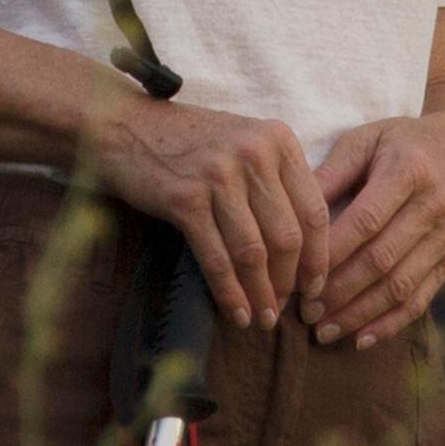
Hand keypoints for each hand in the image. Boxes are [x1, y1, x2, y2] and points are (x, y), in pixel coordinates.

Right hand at [81, 88, 316, 332]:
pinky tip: (236, 312)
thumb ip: (277, 180)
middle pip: (287, 237)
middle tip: (285, 308)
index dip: (319, 258)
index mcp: (278, 140)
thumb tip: (305, 246)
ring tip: (263, 318)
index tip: (316, 287)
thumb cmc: (190, 141)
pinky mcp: (186, 200)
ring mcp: (220, 177)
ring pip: (254, 252)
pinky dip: (230, 292)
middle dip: (289, 282)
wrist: (125, 127)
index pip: (314, 210)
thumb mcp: (246, 143)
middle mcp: (255, 155)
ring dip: (261, 294)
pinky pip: (217, 258)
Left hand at [298, 112, 444, 348]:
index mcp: (408, 170)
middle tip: (305, 312)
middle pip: (382, 259)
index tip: (298, 275)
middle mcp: (433, 206)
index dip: (331, 253)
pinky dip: (391, 324)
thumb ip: (329, 173)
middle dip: (340, 291)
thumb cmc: (400, 144)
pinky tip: (361, 340)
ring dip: (360, 313)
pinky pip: (421, 299)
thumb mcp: (365, 141)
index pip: (364, 221)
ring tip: (324, 332)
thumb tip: (289, 210)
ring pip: (400, 285)